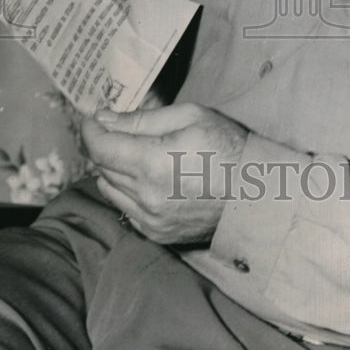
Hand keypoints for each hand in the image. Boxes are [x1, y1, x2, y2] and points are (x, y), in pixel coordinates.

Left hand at [82, 102, 248, 244]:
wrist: (257, 193)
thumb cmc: (227, 147)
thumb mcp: (189, 116)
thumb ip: (141, 119)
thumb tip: (104, 120)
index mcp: (152, 163)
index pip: (100, 148)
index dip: (91, 130)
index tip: (94, 119)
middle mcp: (146, 196)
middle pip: (102, 167)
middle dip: (105, 145)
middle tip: (120, 129)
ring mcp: (150, 220)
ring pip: (110, 189)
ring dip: (114, 169)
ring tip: (137, 153)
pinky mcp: (157, 234)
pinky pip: (126, 209)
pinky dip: (128, 191)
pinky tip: (150, 178)